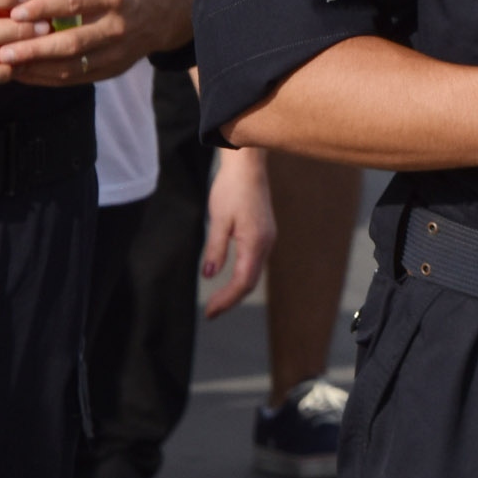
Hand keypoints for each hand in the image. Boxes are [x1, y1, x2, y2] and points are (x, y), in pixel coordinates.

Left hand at [0, 0, 195, 88]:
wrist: (158, 17)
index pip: (74, 3)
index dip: (44, 8)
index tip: (15, 13)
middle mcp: (116, 27)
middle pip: (72, 43)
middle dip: (34, 49)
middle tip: (3, 51)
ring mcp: (115, 54)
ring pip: (72, 67)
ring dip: (36, 69)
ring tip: (7, 66)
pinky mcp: (110, 72)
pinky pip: (74, 80)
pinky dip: (46, 79)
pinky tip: (23, 74)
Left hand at [201, 145, 273, 317]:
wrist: (248, 165)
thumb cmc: (232, 188)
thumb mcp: (219, 219)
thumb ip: (215, 249)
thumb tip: (210, 276)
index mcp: (255, 243)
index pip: (242, 282)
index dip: (227, 300)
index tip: (210, 312)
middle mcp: (266, 244)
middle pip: (250, 281)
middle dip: (231, 299)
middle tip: (211, 312)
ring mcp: (267, 238)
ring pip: (254, 272)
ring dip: (237, 289)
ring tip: (218, 300)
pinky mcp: (264, 233)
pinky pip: (255, 262)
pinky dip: (242, 275)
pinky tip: (231, 278)